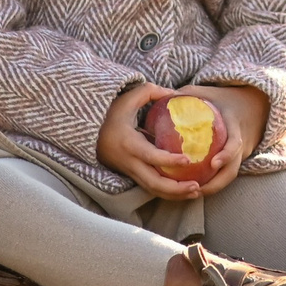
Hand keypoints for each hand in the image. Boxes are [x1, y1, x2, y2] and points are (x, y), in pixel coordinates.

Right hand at [98, 81, 213, 199]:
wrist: (88, 132)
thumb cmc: (111, 113)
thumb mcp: (128, 97)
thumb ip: (151, 91)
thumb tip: (176, 93)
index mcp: (129, 143)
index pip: (150, 156)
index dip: (168, 160)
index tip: (187, 160)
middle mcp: (130, 162)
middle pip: (153, 182)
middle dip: (176, 188)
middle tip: (197, 186)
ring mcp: (130, 171)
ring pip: (152, 189)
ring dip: (174, 194)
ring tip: (196, 192)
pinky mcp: (132, 175)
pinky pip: (150, 188)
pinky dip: (167, 192)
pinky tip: (184, 191)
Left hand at [178, 84, 268, 196]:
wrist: (246, 105)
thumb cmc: (220, 98)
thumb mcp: (206, 92)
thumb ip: (187, 94)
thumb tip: (164, 97)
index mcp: (234, 125)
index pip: (234, 143)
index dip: (226, 154)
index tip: (213, 163)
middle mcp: (239, 144)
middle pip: (233, 169)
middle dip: (218, 182)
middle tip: (198, 189)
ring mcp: (238, 154)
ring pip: (229, 176)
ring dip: (212, 188)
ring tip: (191, 193)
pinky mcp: (233, 161)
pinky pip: (223, 176)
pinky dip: (210, 184)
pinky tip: (192, 189)